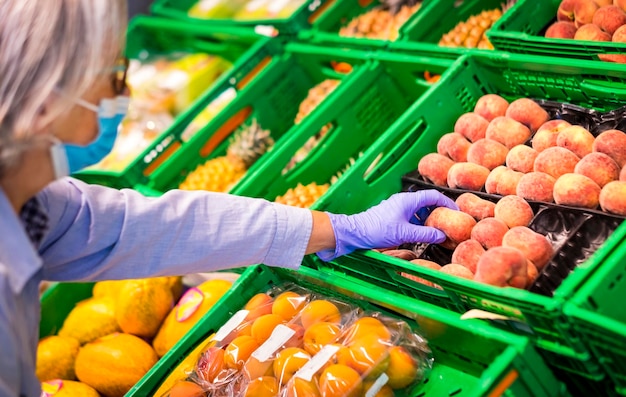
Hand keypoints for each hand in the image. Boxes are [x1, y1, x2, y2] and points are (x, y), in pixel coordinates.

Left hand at [317, 190, 457, 260]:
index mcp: (408, 200)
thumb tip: (442, 235)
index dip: (447, 202)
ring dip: (428, 218)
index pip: (433, 195)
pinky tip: (420, 233)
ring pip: (418, 209)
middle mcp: (403, 201)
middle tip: (448, 222)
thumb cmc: (377, 230)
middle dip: (438, 211)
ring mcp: (396, 207)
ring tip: (436, 230)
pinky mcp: (391, 215)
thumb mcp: (405, 233)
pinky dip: (418, 222)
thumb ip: (425, 234)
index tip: (456, 211)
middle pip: (427, 202)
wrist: (355, 232)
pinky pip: (410, 215)